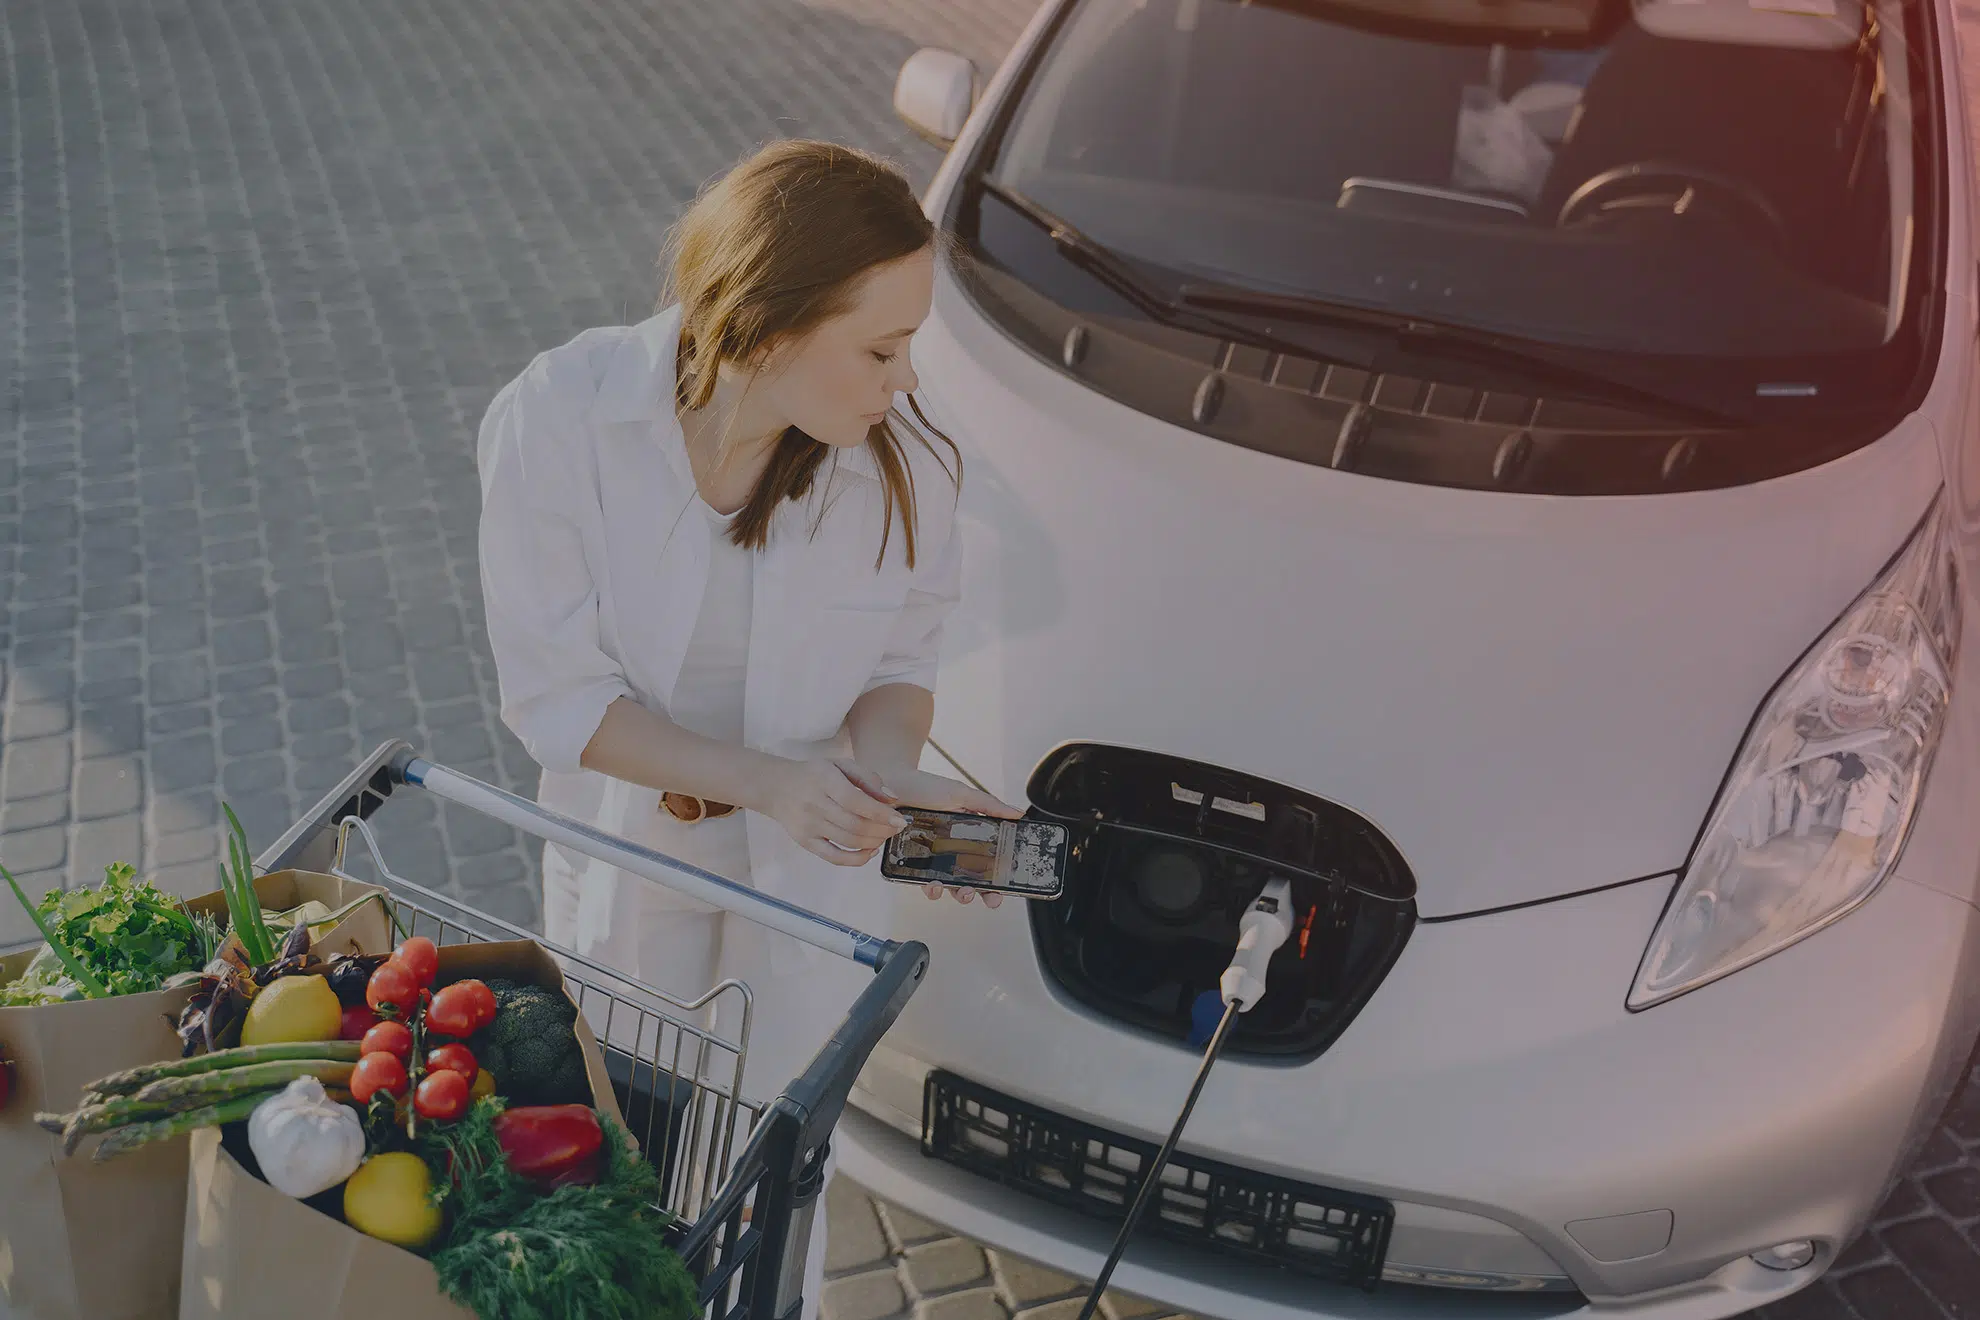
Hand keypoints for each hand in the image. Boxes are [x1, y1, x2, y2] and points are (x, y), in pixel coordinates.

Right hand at [758, 757, 907, 866]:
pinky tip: (870, 851)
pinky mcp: (805, 842)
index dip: (881, 814)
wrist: (777, 787)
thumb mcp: (840, 765)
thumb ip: (868, 778)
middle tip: (895, 827)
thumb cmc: (814, 775)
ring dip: (874, 842)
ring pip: (849, 841)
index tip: (900, 820)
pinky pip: (834, 857)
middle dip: (882, 830)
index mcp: (825, 780)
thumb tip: (892, 798)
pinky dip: (856, 859)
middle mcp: (815, 804)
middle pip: (855, 825)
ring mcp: (809, 826)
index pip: (856, 802)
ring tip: (884, 835)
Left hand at [874, 768, 1024, 908]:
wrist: (888, 784)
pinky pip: (921, 881)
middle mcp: (950, 850)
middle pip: (969, 880)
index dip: (996, 879)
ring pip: (947, 886)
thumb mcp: (960, 793)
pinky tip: (931, 883)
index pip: (987, 863)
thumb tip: (1017, 813)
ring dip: (954, 893)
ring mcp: (931, 859)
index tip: (1002, 889)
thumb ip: (989, 805)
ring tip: (958, 890)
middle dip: (978, 893)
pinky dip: (928, 886)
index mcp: (968, 836)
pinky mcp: (911, 863)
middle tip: (983, 895)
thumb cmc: (923, 787)